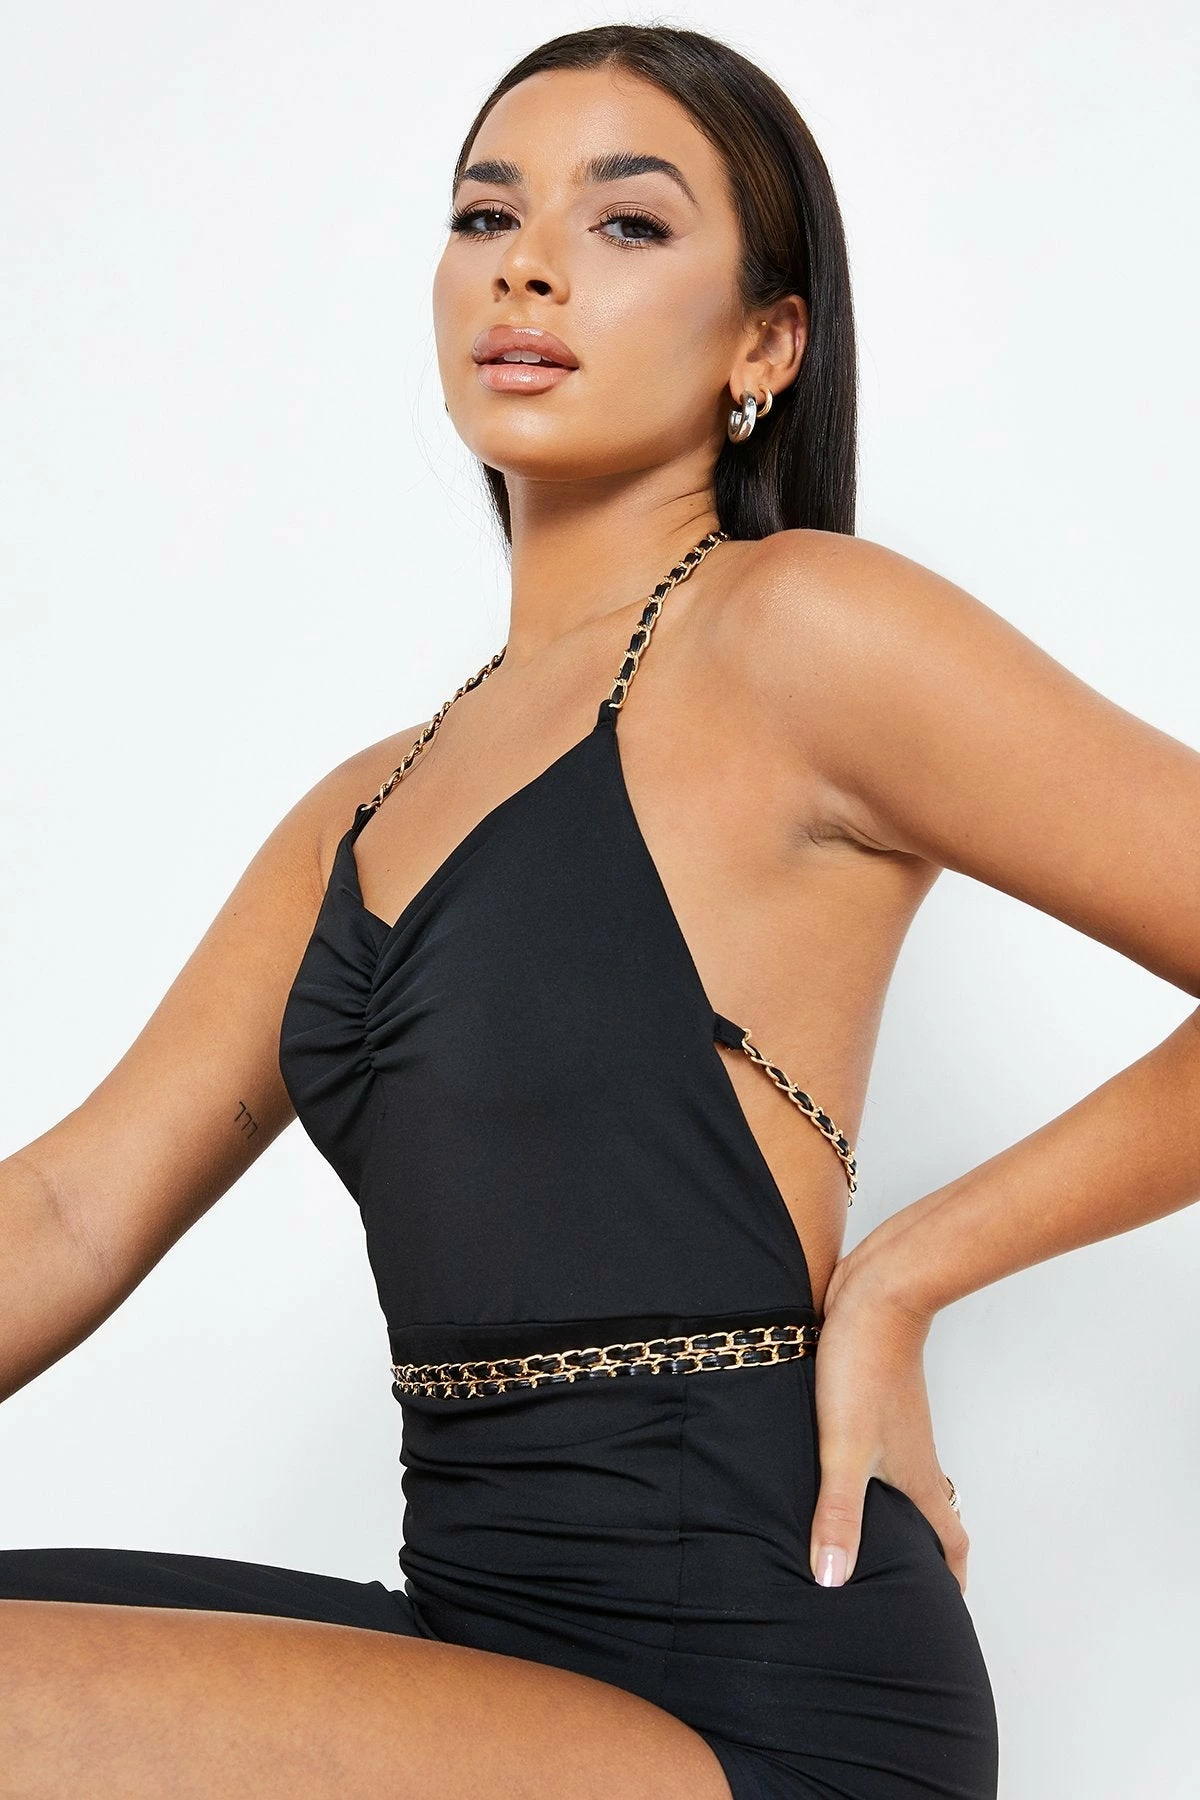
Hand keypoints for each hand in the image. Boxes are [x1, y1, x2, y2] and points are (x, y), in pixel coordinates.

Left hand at [809, 1251, 969, 1593]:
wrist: (877, 1295)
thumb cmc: (865, 1369)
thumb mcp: (844, 1449)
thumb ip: (838, 1515)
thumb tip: (832, 1581)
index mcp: (918, 1477)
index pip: (950, 1541)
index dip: (952, 1579)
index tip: (949, 1611)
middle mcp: (915, 1455)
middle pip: (932, 1515)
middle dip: (927, 1554)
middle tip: (910, 1587)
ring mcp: (897, 1426)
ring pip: (906, 1480)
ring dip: (898, 1512)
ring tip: (872, 1537)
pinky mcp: (875, 1399)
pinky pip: (881, 1449)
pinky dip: (872, 1474)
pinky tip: (835, 1471)